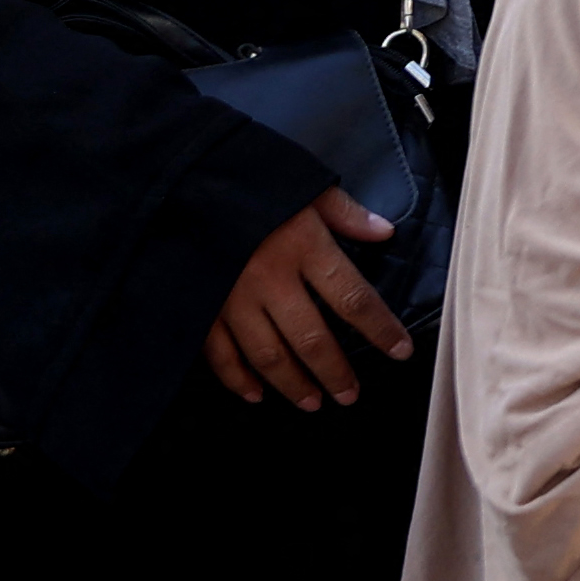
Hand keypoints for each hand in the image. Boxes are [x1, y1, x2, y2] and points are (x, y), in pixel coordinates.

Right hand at [202, 188, 413, 410]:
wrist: (179, 177)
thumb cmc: (249, 179)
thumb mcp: (304, 185)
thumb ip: (345, 213)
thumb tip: (385, 230)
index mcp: (304, 246)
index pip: (354, 298)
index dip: (381, 329)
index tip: (400, 350)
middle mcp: (271, 279)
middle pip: (312, 339)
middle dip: (335, 372)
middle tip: (351, 395)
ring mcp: (232, 298)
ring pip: (269, 355)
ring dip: (293, 384)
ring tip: (313, 402)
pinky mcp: (200, 307)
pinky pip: (220, 354)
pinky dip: (238, 379)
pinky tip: (255, 394)